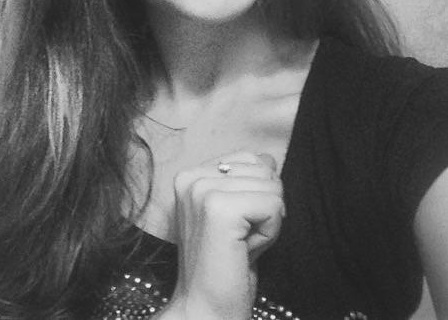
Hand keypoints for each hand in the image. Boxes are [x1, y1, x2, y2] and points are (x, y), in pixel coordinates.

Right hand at [160, 152, 283, 319]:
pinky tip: (245, 250)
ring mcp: (201, 190)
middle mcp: (191, 177)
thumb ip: (249, 181)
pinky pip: (272, 205)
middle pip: (265, 171)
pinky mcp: (217, 207)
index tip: (236, 226)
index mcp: (191, 175)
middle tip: (239, 239)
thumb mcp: (237, 213)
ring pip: (272, 187)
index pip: (252, 158)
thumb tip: (268, 158)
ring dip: (267, 222)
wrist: (206, 308)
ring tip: (240, 244)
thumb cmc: (225, 265)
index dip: (257, 195)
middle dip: (265, 208)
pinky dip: (270, 233)